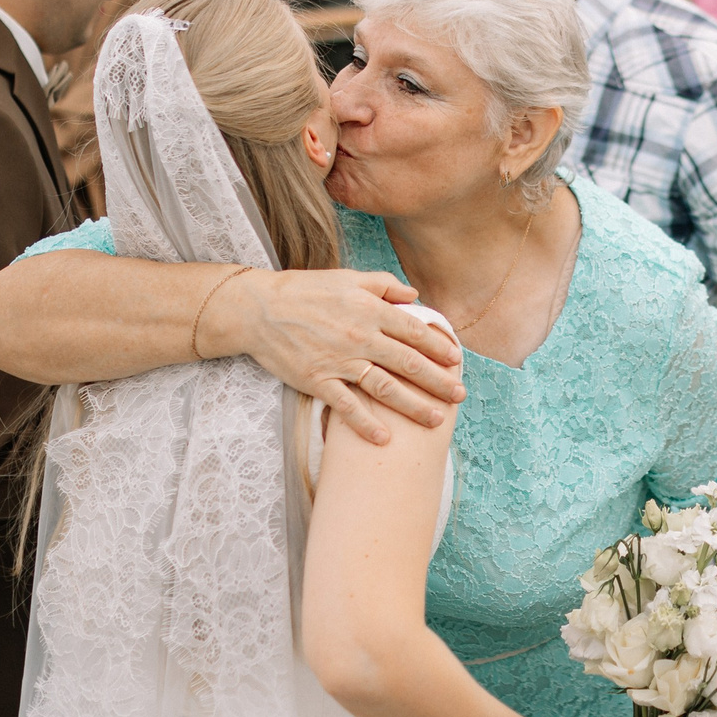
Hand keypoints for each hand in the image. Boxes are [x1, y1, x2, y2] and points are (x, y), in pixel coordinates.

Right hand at [202, 268, 467, 443]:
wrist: (257, 309)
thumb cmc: (304, 290)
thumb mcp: (347, 277)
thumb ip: (384, 285)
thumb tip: (415, 295)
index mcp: (369, 310)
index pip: (414, 331)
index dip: (438, 347)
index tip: (456, 360)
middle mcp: (359, 336)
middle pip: (408, 363)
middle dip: (438, 381)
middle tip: (459, 395)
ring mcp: (339, 361)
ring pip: (385, 388)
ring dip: (414, 406)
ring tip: (436, 420)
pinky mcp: (317, 381)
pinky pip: (347, 407)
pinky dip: (366, 424)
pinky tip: (386, 438)